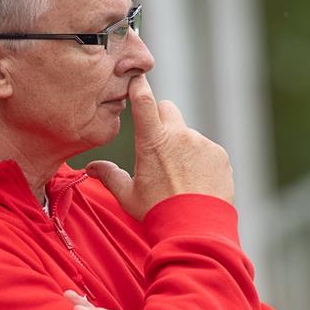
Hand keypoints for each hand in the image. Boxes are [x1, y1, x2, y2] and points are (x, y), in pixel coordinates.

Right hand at [85, 74, 233, 219]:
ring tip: (181, 179)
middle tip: (159, 147)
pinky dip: (202, 162)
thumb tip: (91, 167)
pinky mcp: (219, 155)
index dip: (139, 86)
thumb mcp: (128, 196)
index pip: (144, 100)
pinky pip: (207, 151)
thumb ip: (110, 176)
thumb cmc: (158, 213)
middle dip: (162, 120)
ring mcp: (202, 144)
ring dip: (183, 147)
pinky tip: (197, 184)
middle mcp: (179, 136)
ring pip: (188, 135)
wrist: (195, 231)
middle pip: (168, 110)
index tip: (137, 78)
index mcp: (153, 141)